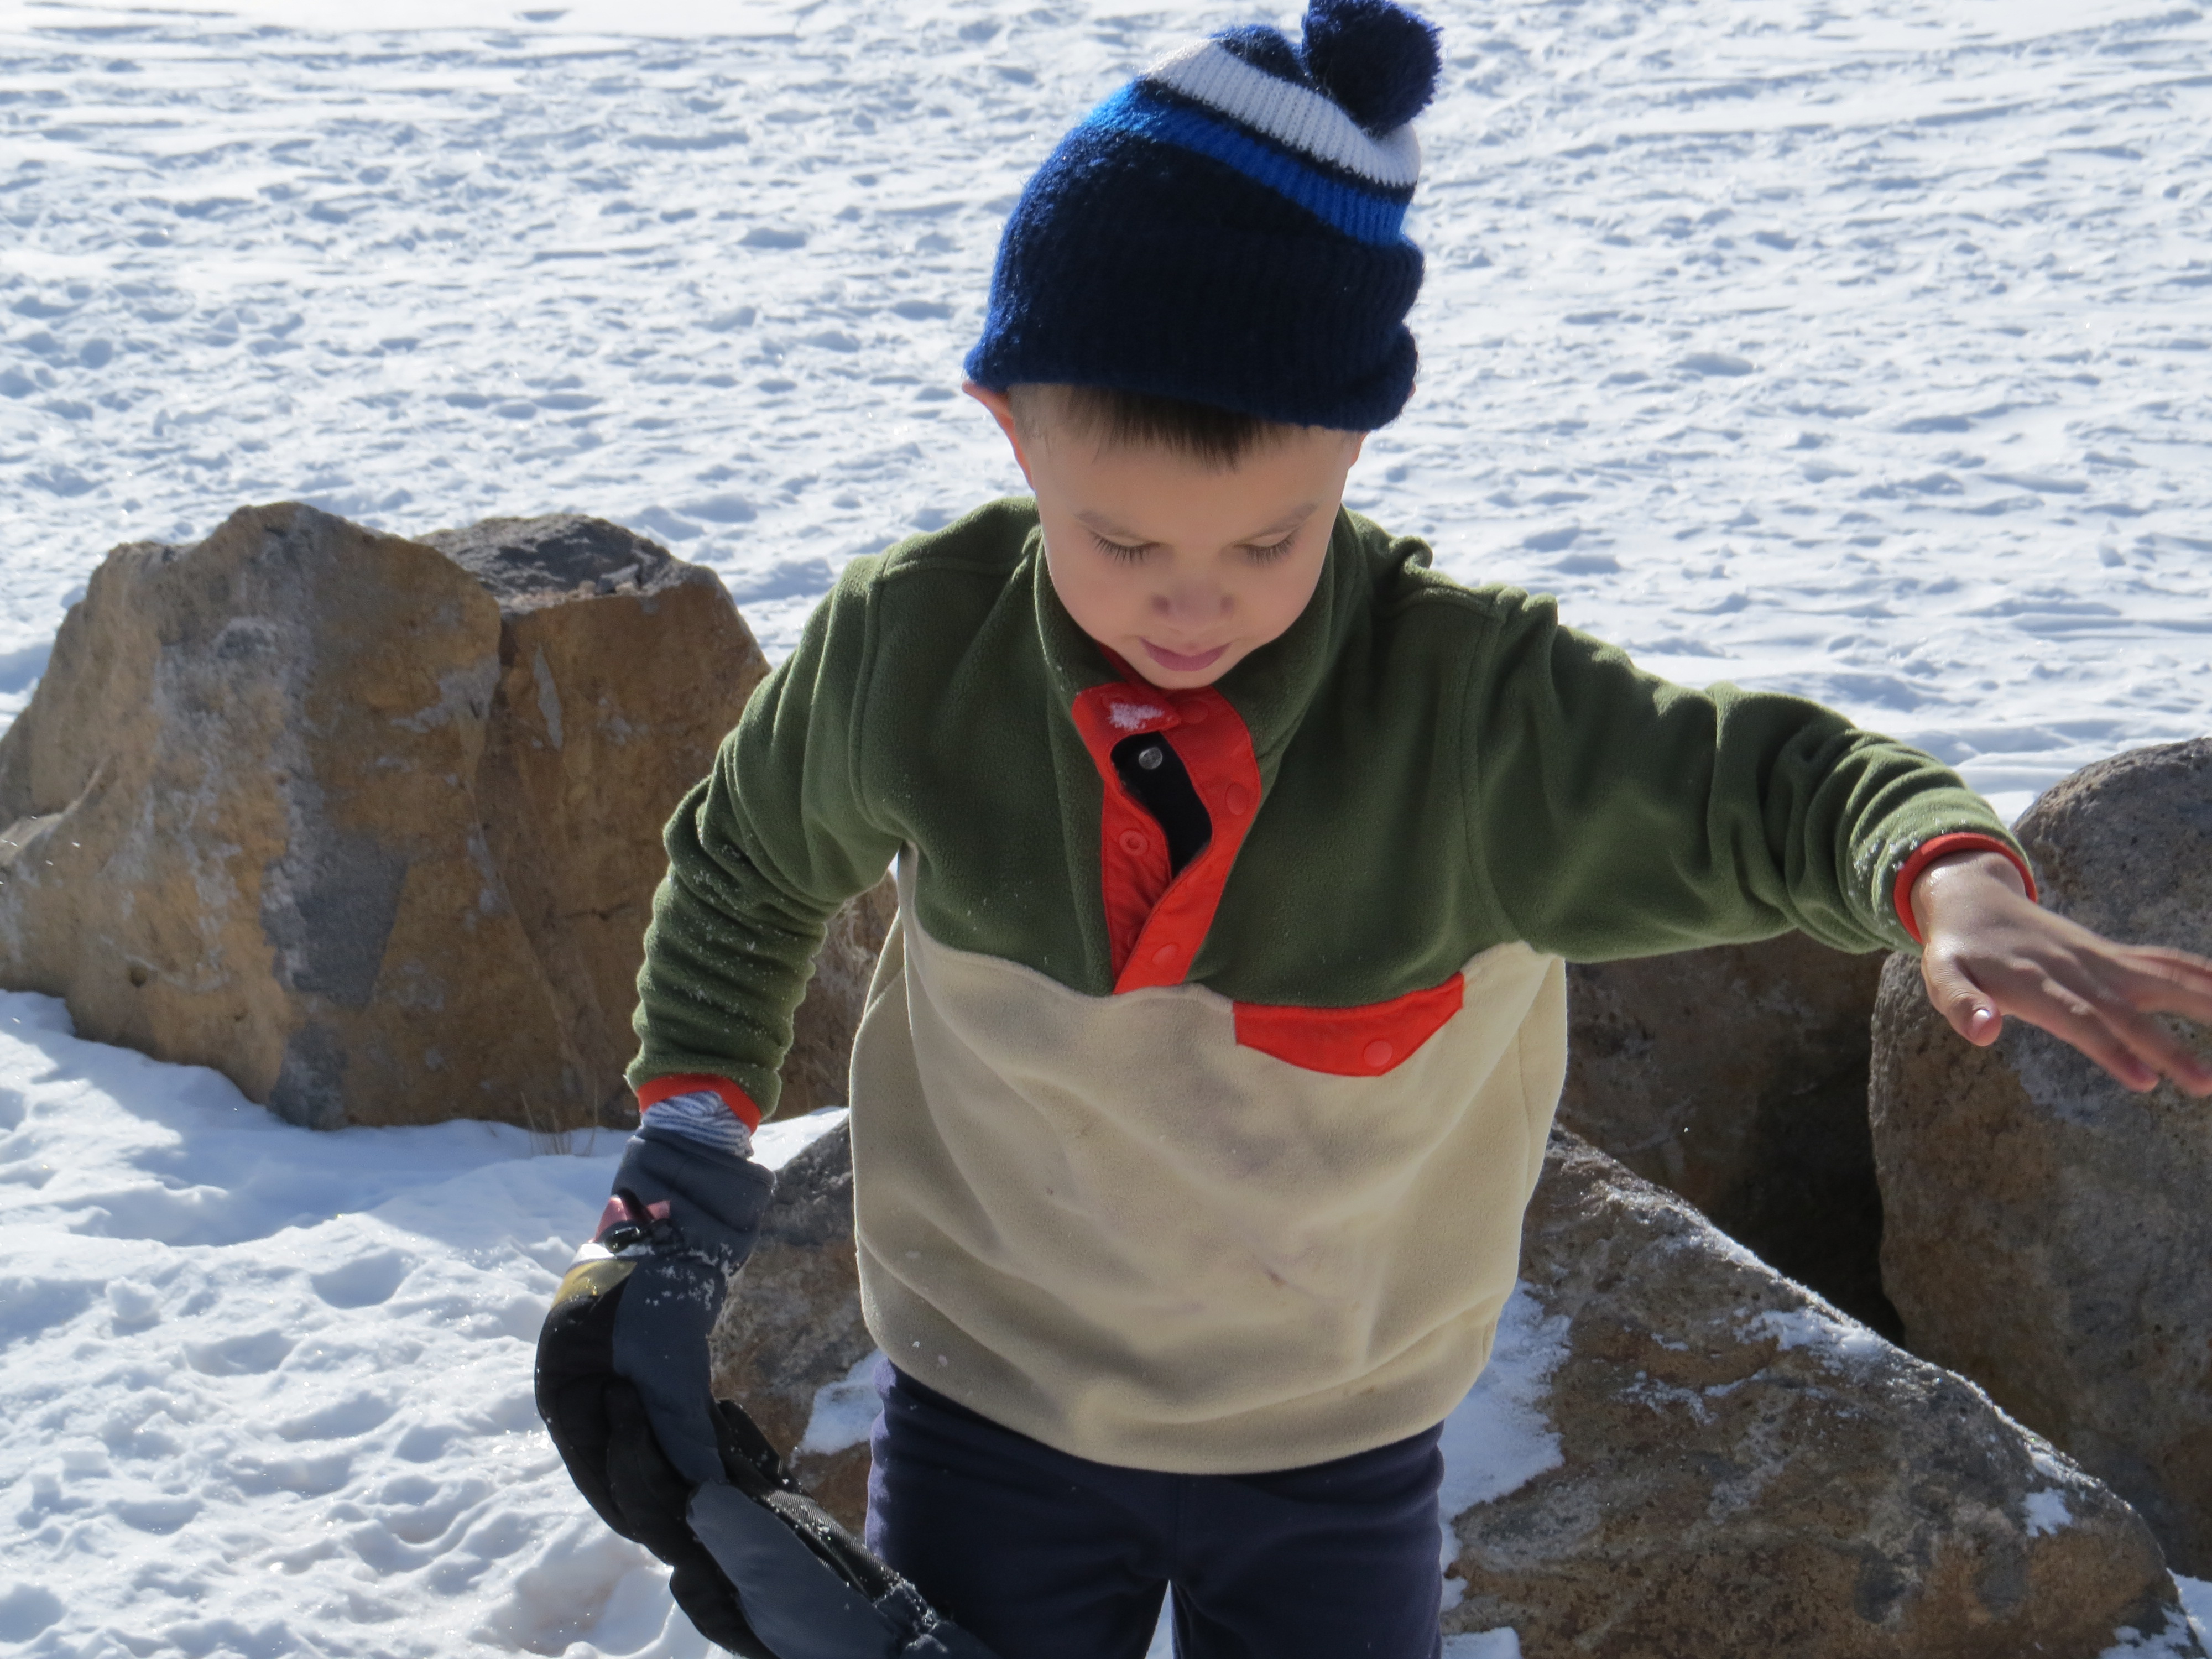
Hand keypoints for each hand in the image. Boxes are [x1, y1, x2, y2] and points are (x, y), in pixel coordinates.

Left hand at [1911, 849, 2211, 1094]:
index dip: (2110, 1048)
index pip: (2078, 1019)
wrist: (1972, 897)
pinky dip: (2202, 976)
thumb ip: (1958, 1003)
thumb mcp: (1940, 974)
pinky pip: (2166, 964)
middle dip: (2168, 1047)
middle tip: (2205, 1083)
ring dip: (2205, 1003)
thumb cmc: (1957, 948)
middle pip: (2127, 1011)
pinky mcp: (2114, 956)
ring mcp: (2101, 960)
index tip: (2145, 1079)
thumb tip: (1982, 1032)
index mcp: (2035, 982)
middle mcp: (2077, 969)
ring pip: (2162, 980)